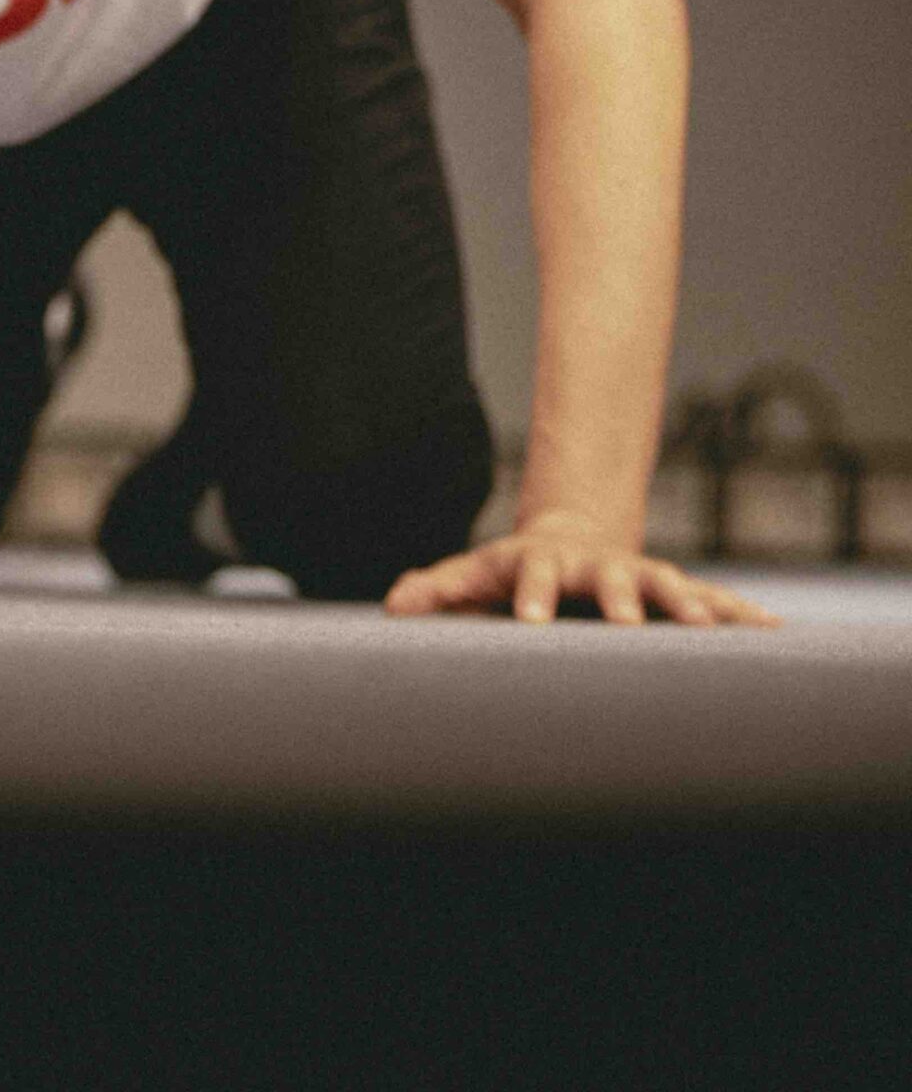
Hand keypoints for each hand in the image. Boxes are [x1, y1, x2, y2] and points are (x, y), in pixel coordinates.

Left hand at [383, 511, 780, 625]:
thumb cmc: (514, 573)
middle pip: (611, 577)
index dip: (530, 597)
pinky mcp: (673, 592)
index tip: (528, 624)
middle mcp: (596, 566)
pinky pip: (713, 601)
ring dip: (689, 606)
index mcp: (543, 563)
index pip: (532, 575)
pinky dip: (741, 615)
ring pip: (671, 586)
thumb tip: (394, 607)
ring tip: (711, 631)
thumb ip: (439, 591)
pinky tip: (776, 633)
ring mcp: (640, 576)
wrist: (571, 537)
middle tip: (628, 624)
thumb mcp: (475, 576)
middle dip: (623, 599)